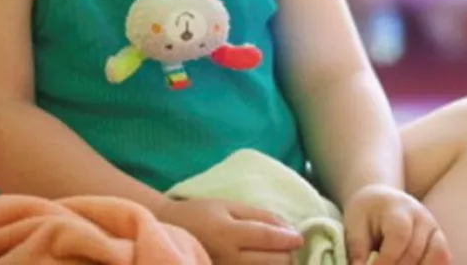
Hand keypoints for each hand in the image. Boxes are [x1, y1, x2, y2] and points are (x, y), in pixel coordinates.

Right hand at [156, 197, 302, 263]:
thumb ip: (260, 216)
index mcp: (228, 233)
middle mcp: (227, 258)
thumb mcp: (229, 206)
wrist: (166, 233)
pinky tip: (262, 263)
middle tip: (286, 245)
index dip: (289, 238)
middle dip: (286, 254)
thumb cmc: (199, 214)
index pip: (268, 239)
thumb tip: (289, 227)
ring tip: (275, 255)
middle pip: (273, 262)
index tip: (300, 237)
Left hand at [342, 185, 449, 264]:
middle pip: (416, 251)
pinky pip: (444, 258)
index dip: (387, 261)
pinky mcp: (440, 240)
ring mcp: (434, 228)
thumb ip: (357, 249)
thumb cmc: (367, 213)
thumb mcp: (354, 225)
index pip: (399, 236)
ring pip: (438, 255)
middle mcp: (421, 217)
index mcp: (398, 209)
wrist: (382, 200)